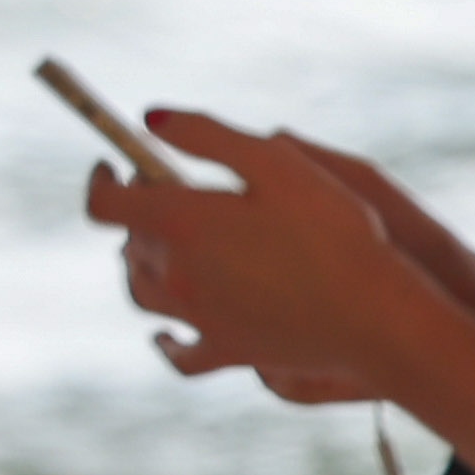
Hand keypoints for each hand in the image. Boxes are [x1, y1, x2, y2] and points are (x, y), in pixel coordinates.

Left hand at [97, 110, 474, 418]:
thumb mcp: (276, 161)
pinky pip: (180, 354)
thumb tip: (150, 120)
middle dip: (141, 213)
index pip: (104, 203)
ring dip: (144, 266)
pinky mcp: (227, 352)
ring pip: (142, 293)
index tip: (113, 165)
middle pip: (128, 243)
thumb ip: (207, 135)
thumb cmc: (334, 230)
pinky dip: (166, 342)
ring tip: (167, 250)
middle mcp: (174, 273)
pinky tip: (164, 335)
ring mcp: (197, 319)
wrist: (374, 316)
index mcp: (178, 221)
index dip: (100, 179)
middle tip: (174, 194)